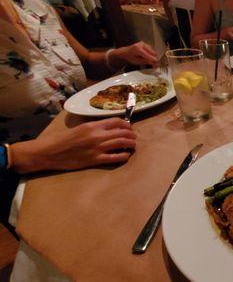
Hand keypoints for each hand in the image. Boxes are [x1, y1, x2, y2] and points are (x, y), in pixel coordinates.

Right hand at [11, 118, 136, 173]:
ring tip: (133, 145)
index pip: (116, 122)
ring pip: (121, 143)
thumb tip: (110, 128)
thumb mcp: (80, 128)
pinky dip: (124, 156)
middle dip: (131, 134)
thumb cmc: (63, 139)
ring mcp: (97, 148)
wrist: (50, 152)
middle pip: (122, 132)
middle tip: (134, 137)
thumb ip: (95, 127)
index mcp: (93, 126)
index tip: (129, 127)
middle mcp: (97, 135)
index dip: (126, 124)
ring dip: (130, 144)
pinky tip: (126, 155)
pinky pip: (115, 158)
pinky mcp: (95, 160)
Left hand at [111, 41, 158, 66]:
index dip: (154, 61)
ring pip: (153, 51)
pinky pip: (151, 49)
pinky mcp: (145, 43)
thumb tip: (154, 62)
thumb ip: (146, 61)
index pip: (150, 55)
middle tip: (155, 65)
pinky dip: (151, 54)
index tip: (156, 65)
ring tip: (151, 61)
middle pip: (153, 52)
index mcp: (138, 49)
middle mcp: (142, 44)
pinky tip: (148, 57)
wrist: (125, 52)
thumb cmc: (129, 57)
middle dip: (154, 59)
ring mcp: (143, 43)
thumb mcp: (137, 62)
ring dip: (153, 56)